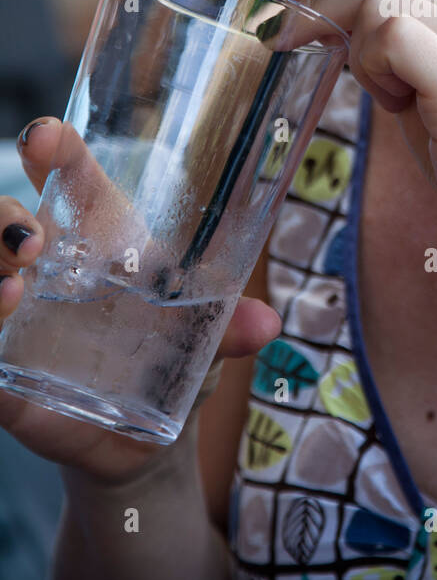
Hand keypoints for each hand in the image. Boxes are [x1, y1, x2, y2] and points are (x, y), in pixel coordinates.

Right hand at [0, 117, 280, 483]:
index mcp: (100, 240)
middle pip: (5, 215)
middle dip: (3, 214)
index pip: (70, 178)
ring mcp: (19, 313)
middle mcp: (49, 267)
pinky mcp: (5, 369)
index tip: (45, 137)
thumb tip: (267, 325)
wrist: (141, 442)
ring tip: (12, 289)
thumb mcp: (203, 341)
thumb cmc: (168, 364)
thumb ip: (229, 330)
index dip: (54, 149)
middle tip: (33, 240)